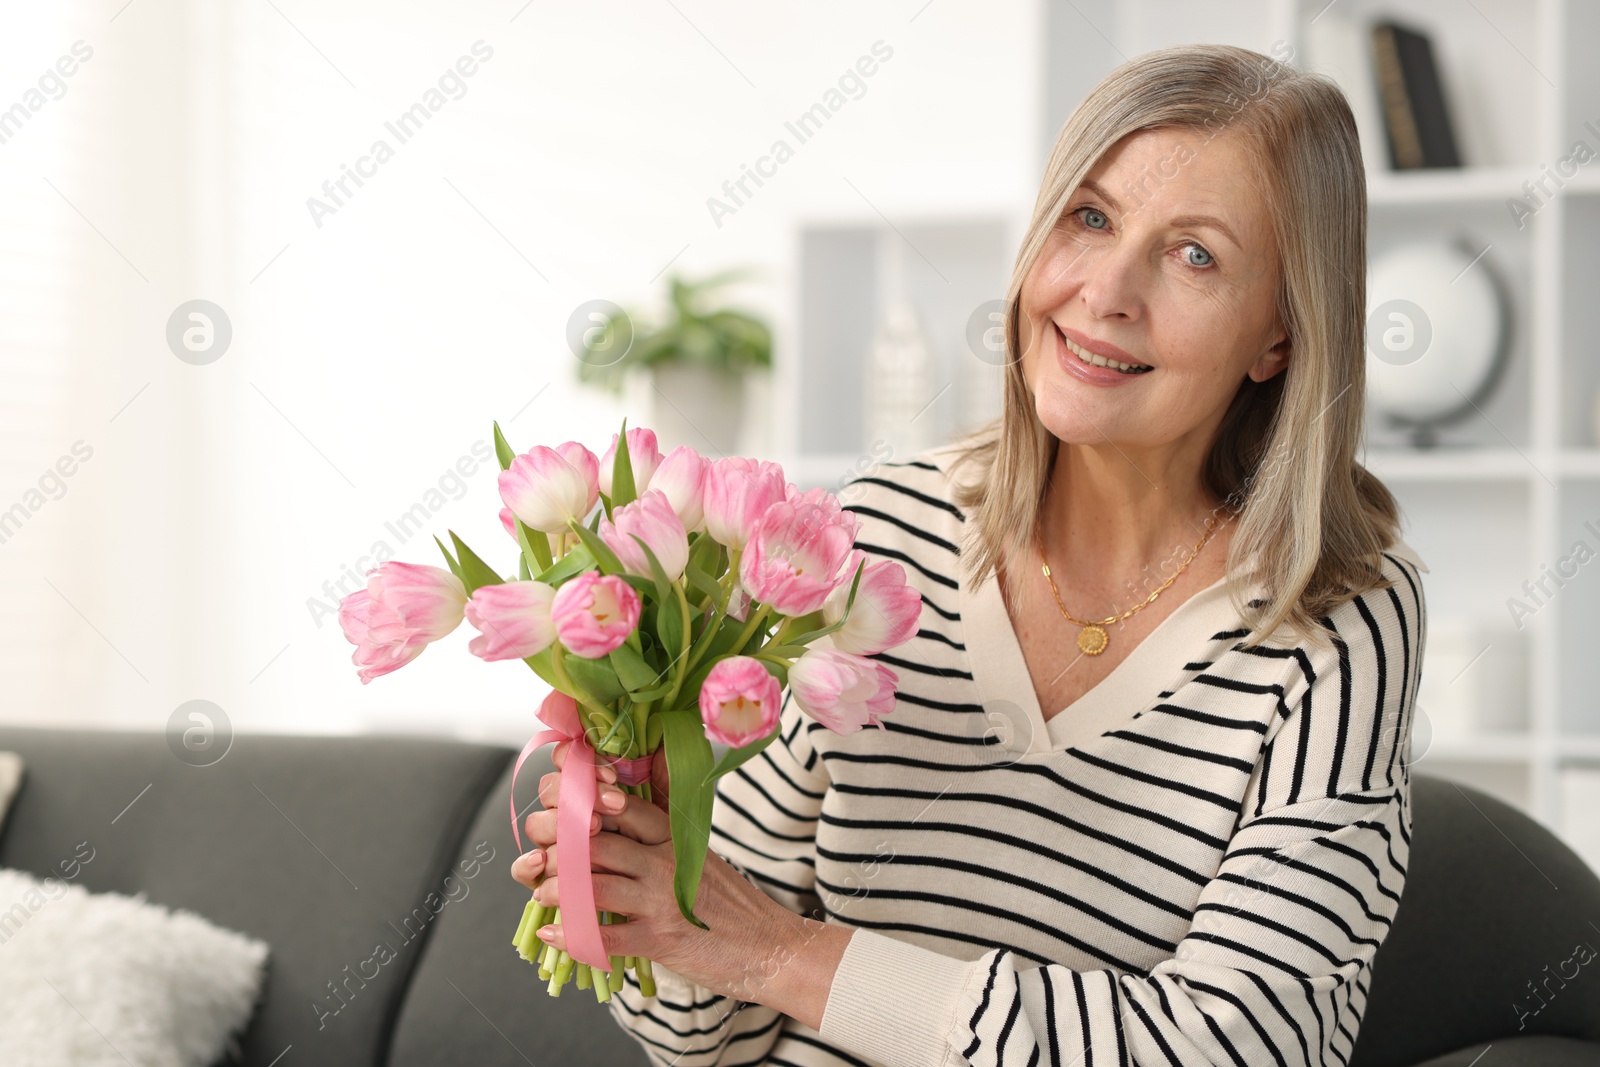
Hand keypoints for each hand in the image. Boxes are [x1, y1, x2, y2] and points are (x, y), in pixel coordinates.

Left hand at [508, 741, 836, 1013]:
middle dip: (556, 846)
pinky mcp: (660, 938)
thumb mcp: (697, 854)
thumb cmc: (728, 902)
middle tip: (538, 856)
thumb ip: (662, 831)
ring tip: (542, 894)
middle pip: (596, 839)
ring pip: (592, 882)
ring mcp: (661, 898)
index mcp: (673, 835)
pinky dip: (572, 934)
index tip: (557, 808)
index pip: (619, 804)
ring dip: (557, 888)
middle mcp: (665, 859)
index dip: (582, 801)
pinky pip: (605, 934)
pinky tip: (553, 933)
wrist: (768, 945)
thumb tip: (622, 807)